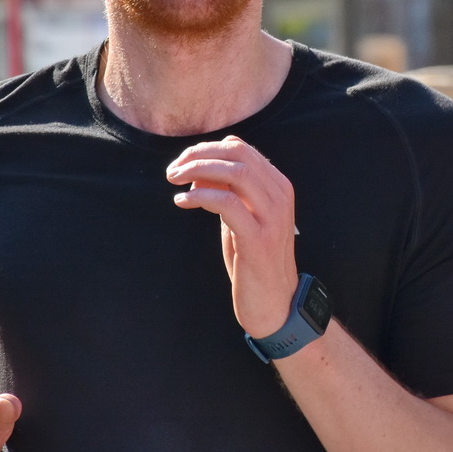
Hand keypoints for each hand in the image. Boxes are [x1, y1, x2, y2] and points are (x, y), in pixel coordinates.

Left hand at [166, 136, 297, 337]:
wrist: (275, 303)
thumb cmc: (253, 261)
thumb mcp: (242, 218)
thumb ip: (228, 193)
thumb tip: (197, 172)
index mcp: (278, 186)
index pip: (241, 148)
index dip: (207, 149)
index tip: (183, 163)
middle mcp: (280, 196)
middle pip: (237, 153)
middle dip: (198, 155)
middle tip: (172, 170)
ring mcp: (272, 217)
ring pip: (234, 172)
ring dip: (197, 170)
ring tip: (173, 179)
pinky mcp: (258, 239)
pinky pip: (227, 203)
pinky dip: (200, 196)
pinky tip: (182, 202)